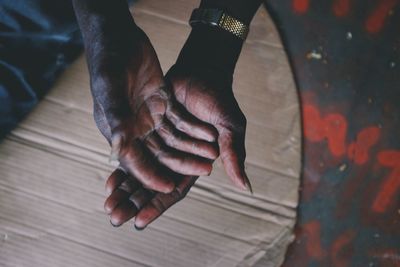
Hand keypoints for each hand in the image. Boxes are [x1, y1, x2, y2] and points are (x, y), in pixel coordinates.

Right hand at [87, 22, 218, 192]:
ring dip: (193, 147)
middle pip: (159, 155)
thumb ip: (115, 119)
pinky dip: (195, 127)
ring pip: (174, 139)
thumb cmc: (107, 62)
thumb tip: (118, 149)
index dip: (151, 175)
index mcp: (117, 130)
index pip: (135, 161)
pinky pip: (181, 121)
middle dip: (181, 164)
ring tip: (214, 153)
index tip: (169, 187)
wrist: (118, 36)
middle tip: (205, 171)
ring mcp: (149, 115)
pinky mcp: (163, 102)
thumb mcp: (110, 89)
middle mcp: (134, 127)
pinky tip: (210, 134)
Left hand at [103, 63, 250, 228]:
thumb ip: (234, 156)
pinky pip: (132, 151)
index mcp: (194, 164)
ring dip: (125, 189)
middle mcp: (174, 159)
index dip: (158, 205)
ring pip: (140, 172)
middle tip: (115, 218)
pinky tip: (108, 179)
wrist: (201, 72)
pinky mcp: (147, 130)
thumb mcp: (229, 128)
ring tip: (107, 205)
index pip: (175, 190)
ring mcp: (159, 146)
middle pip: (153, 186)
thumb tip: (246, 187)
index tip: (140, 222)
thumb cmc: (220, 100)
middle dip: (135, 202)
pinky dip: (122, 165)